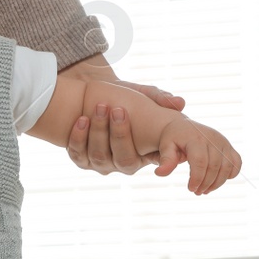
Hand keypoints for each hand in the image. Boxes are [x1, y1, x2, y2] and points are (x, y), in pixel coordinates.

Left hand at [60, 59, 186, 174]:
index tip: (150, 135)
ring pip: (99, 156)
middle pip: (123, 159)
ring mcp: (102, 164)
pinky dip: (78, 138)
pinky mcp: (82, 160)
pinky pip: (78, 155)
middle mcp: (124, 163)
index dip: (153, 152)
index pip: (154, 158)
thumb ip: (159, 98)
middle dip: (119, 134)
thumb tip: (180, 102)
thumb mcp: (142, 95)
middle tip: (116, 109)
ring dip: (97, 133)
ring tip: (98, 110)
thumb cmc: (125, 98)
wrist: (95, 96)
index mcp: (145, 153)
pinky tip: (81, 120)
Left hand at [154, 115, 240, 194]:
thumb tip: (159, 173)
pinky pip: (236, 162)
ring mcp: (222, 142)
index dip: (197, 178)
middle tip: (197, 192)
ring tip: (206, 190)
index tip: (191, 189)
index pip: (200, 161)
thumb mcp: (166, 146)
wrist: (184, 127)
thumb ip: (166, 160)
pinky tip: (219, 181)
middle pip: (214, 166)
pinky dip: (231, 174)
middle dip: (206, 183)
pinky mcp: (228, 146)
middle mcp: (212, 138)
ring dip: (218, 183)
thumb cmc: (173, 138)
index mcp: (196, 138)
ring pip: (227, 167)